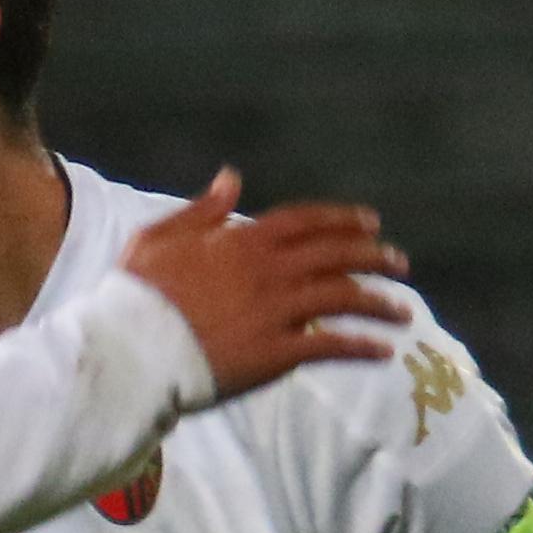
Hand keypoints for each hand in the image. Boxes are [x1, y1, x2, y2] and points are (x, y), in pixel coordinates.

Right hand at [119, 172, 408, 398]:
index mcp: (245, 240)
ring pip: (344, 299)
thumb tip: (233, 178)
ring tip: (402, 314)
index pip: (308, 221)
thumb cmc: (135, 295)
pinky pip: (330, 347)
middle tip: (400, 265)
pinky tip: (383, 352)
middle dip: (375, 258)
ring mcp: (276, 312)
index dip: (343, 220)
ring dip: (380, 304)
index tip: (372, 223)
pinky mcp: (276, 354)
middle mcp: (270, 271)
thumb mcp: (160, 237)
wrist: (130, 350)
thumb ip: (203, 209)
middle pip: (337, 257)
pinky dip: (362, 347)